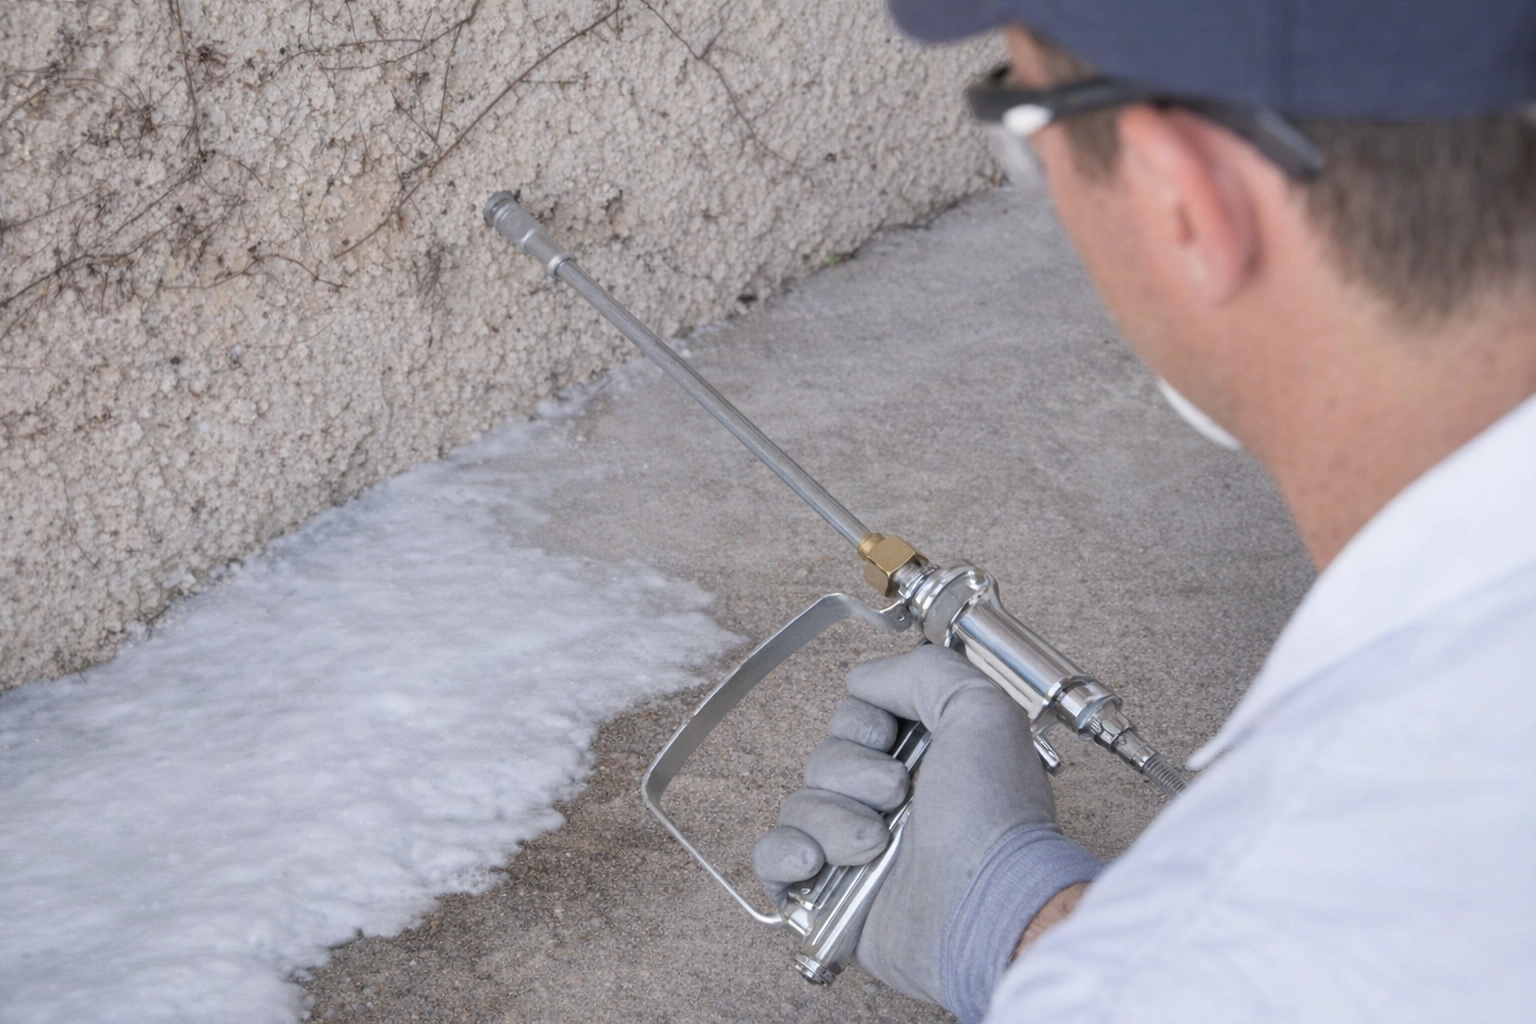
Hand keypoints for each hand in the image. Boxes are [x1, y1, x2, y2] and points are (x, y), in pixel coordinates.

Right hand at [753, 645, 1100, 1022]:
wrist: (984, 907)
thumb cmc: (994, 818)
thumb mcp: (982, 710)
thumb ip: (925, 671)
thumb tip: (863, 680)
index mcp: (918, 761)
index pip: (853, 719)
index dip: (862, 724)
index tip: (892, 741)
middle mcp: (886, 803)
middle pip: (823, 759)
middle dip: (853, 774)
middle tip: (897, 797)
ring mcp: (854, 850)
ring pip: (799, 805)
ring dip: (834, 820)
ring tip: (876, 845)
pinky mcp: (828, 896)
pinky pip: (771, 857)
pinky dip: (784, 853)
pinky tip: (815, 861)